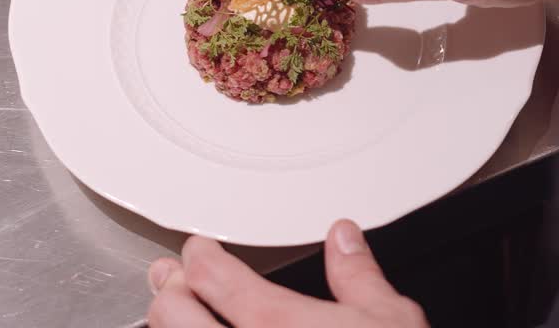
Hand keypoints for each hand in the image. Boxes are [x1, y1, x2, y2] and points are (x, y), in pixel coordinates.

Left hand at [147, 219, 427, 327]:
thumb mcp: (389, 320)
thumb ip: (358, 276)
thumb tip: (344, 240)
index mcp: (277, 323)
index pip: (211, 274)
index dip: (198, 254)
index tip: (200, 252)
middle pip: (172, 312)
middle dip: (171, 289)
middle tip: (174, 279)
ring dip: (168, 327)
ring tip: (176, 316)